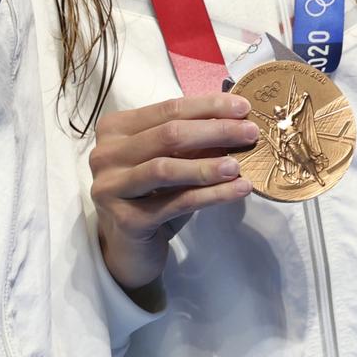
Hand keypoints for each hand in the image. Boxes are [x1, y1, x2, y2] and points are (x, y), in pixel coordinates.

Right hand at [90, 94, 260, 293]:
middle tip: (250, 133)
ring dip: (208, 166)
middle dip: (215, 131)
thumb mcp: (172, 161)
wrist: (130, 249)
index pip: (168, 109)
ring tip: (239, 166)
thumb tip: (237, 120)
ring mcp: (111, 187)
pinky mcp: (127, 219)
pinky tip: (237, 191)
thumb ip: (193, 140)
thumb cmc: (153, 196)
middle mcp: (106, 154)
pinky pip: (176, 203)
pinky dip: (211, 195)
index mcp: (115, 129)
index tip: (244, 108)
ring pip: (166, 169)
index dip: (208, 107)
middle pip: (168, 134)